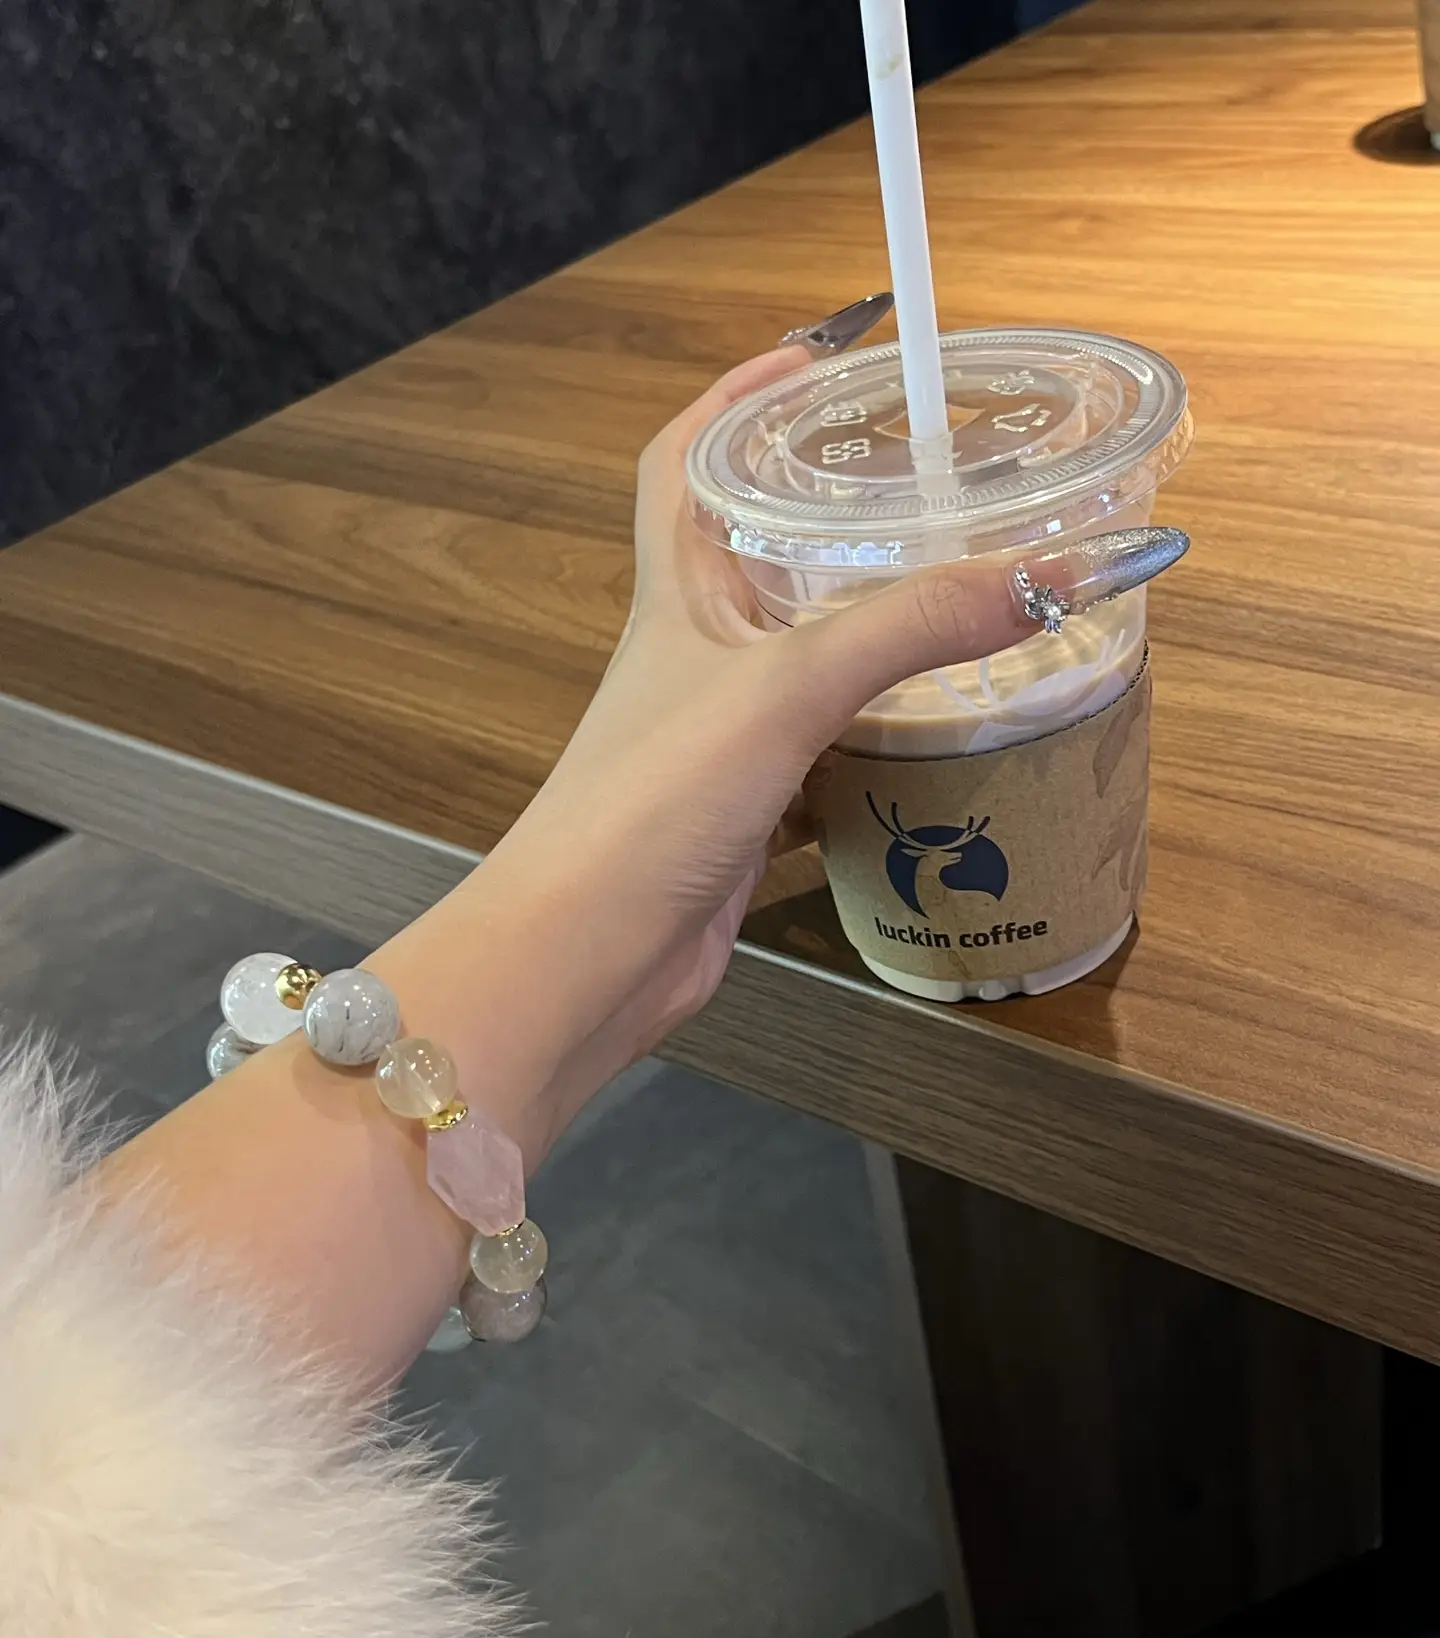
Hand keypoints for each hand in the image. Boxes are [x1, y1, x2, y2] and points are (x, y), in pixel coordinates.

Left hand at [466, 346, 1046, 1147]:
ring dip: (871, 621)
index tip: (816, 356)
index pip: (685, 455)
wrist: (589, 955)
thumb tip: (1057, 572)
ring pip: (804, 650)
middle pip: (758, 545)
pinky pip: (828, 744)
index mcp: (679, 588)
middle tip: (931, 475)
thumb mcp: (788, 686)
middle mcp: (696, 648)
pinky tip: (946, 728)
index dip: (737, 395)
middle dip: (832, 503)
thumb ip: (916, 626)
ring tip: (965, 587)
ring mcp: (722, 731)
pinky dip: (882, 732)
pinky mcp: (751, 804)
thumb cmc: (653, 800)